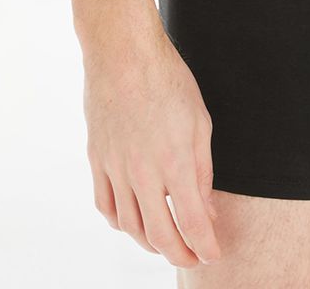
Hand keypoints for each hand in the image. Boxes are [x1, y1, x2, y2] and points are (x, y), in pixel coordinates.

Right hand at [82, 17, 223, 268]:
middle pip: (160, 234)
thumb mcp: (199, 122)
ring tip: (165, 242)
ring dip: (149, 242)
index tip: (212, 254)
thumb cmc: (167, 79)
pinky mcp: (97, 160)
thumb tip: (206, 210)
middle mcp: (143, 173)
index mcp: (174, 162)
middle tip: (192, 257)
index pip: (191, 222)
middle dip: (179, 254)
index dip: (204, 246)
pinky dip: (119, 223)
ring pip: (130, 226)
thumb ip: (203, 171)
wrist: (123, 53)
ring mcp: (115, 168)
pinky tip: (132, 222)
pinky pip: (105, 205)